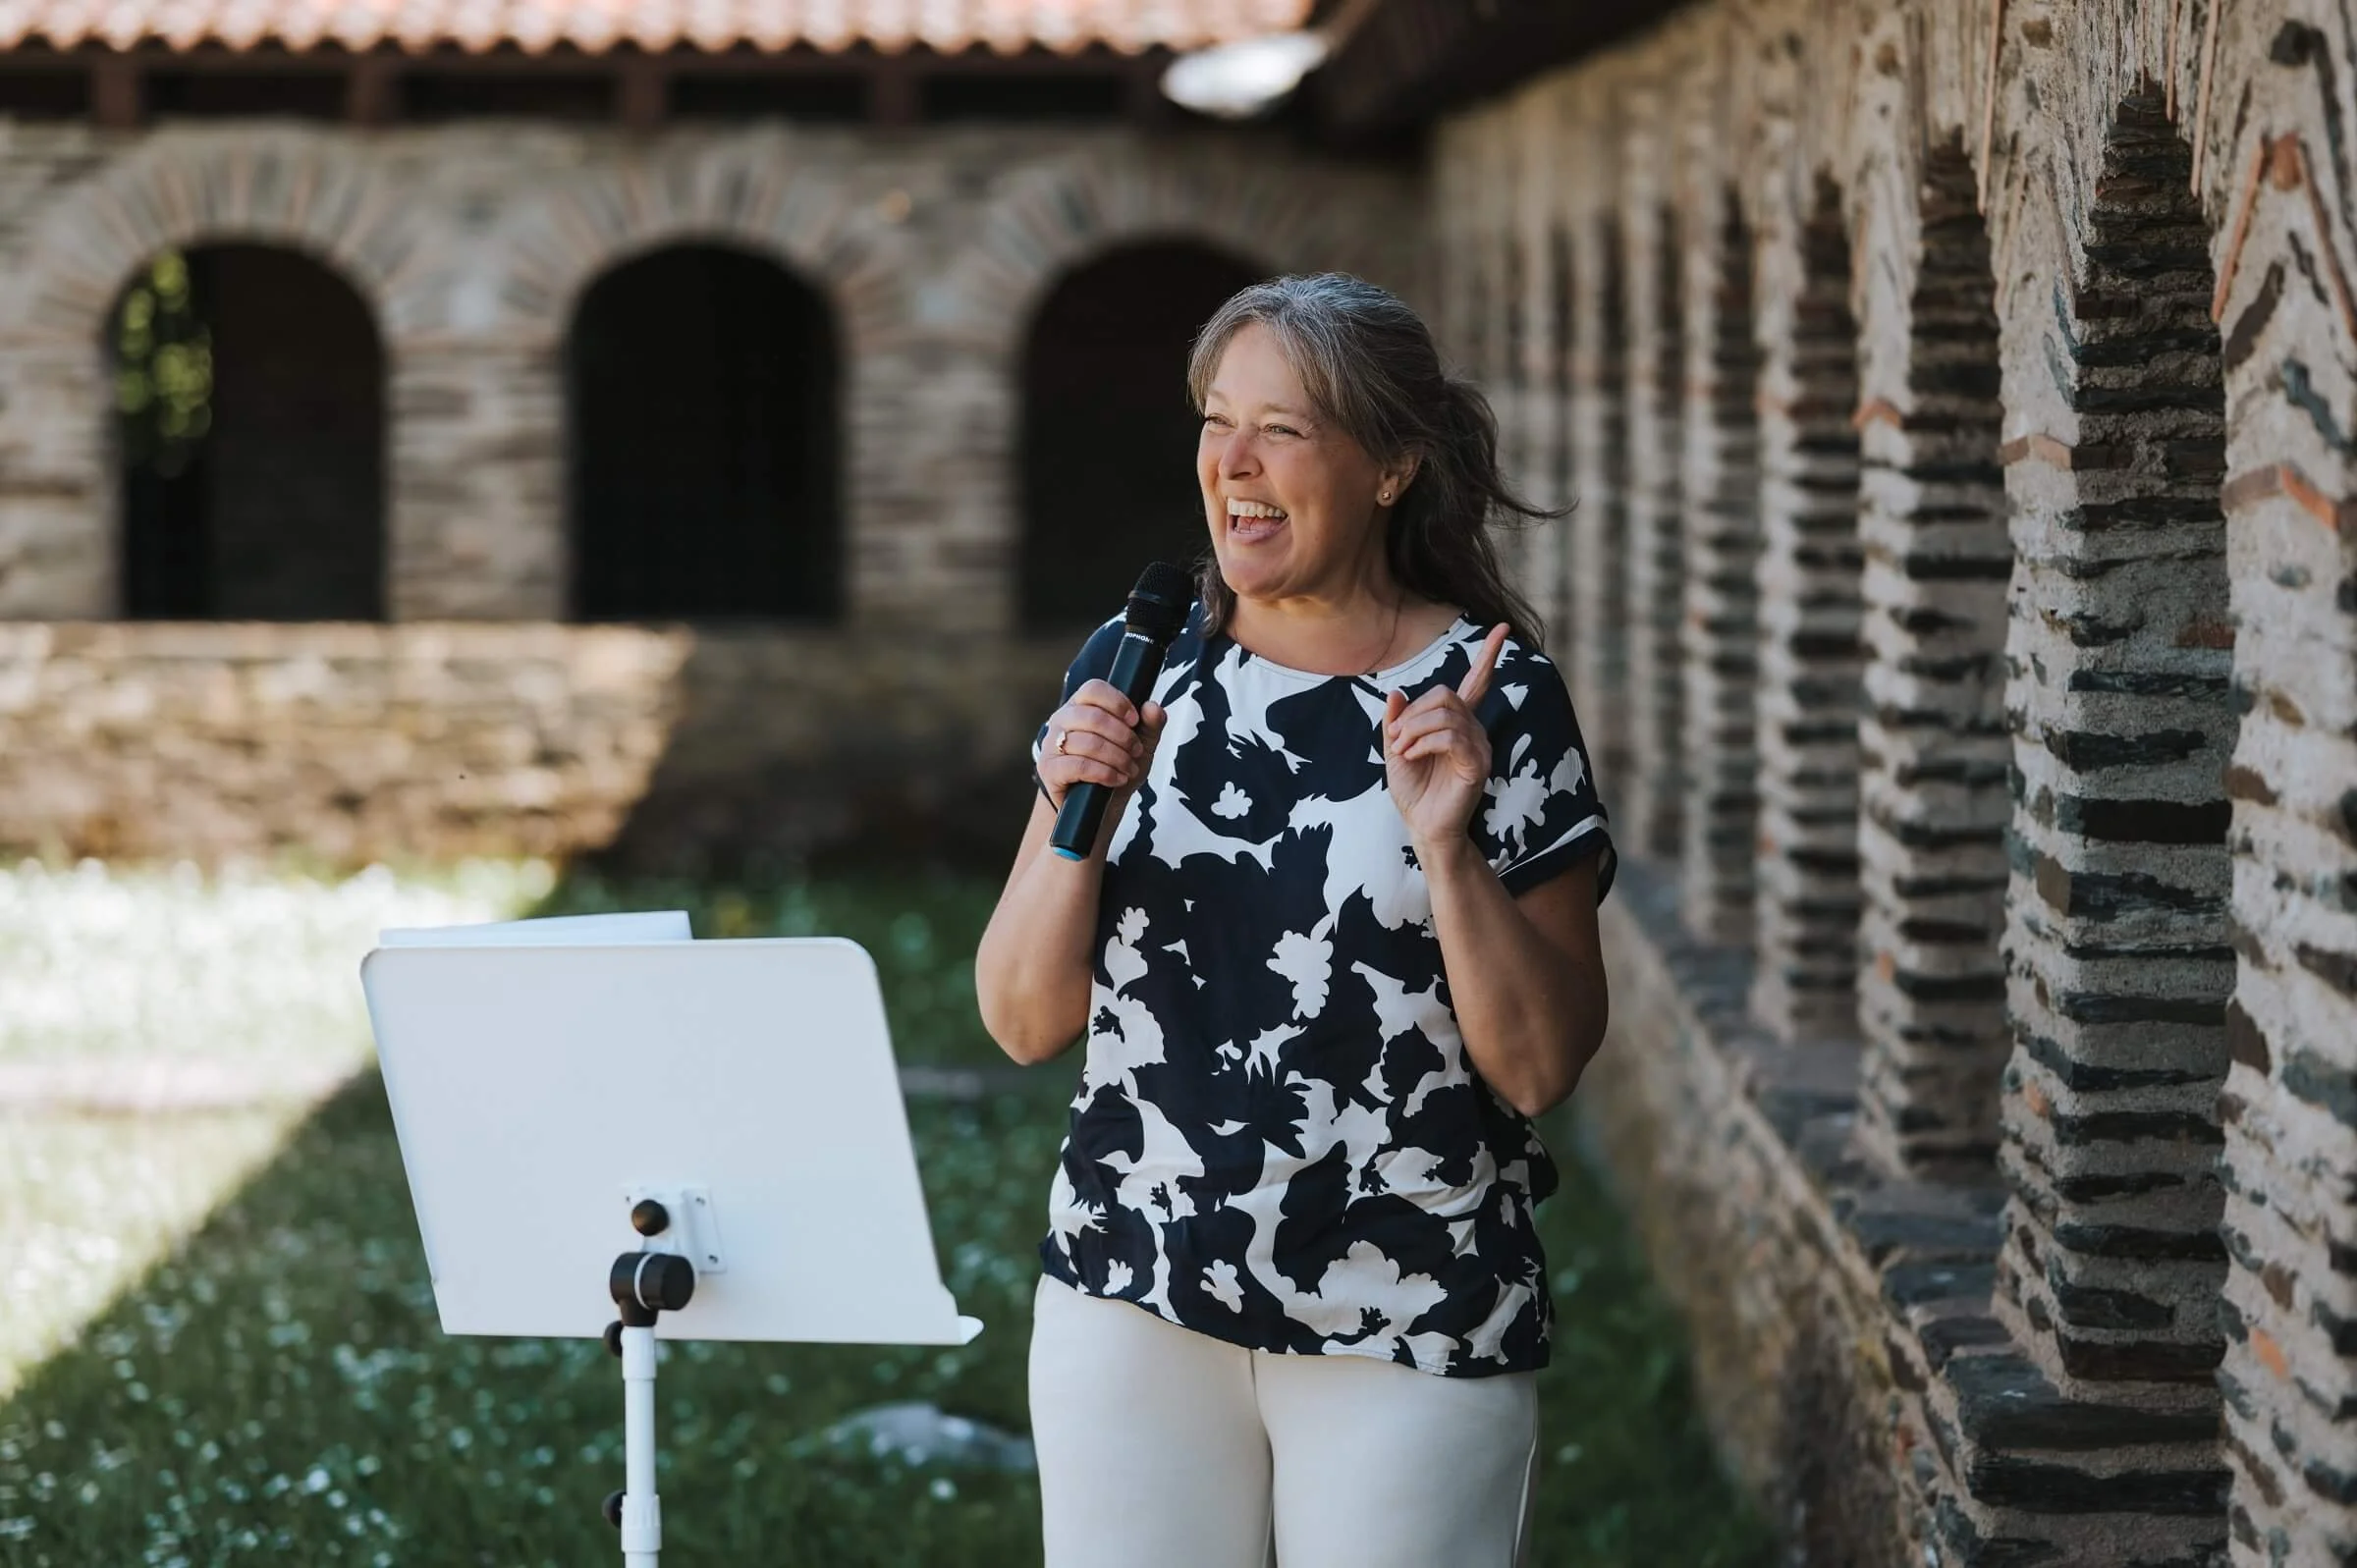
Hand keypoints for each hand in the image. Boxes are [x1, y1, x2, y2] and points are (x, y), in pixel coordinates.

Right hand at [1039, 680, 1166, 811]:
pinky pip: (1079, 765)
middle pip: (1092, 716)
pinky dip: (1105, 772)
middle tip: (1137, 751)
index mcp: (1081, 706)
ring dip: (1117, 757)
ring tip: (1130, 769)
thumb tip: (1152, 707)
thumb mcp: (1140, 747)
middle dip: (1123, 736)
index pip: (1094, 689)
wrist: (1099, 808)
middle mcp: (1062, 720)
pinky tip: (1117, 778)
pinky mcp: (1050, 769)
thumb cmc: (1116, 769)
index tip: (1134, 720)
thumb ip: (1150, 725)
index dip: (1117, 702)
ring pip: (1088, 742)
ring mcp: (1052, 745)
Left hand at [1383, 624, 1506, 854]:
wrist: (1421, 826)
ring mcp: (1479, 746)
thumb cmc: (1414, 791)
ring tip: (1402, 751)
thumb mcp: (1396, 750)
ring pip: (1447, 714)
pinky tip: (1412, 756)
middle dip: (1413, 713)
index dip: (1489, 655)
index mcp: (1457, 723)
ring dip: (1414, 729)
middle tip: (1396, 738)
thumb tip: (1396, 692)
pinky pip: (1451, 736)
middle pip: (1446, 695)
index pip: (1477, 682)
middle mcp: (1474, 730)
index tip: (1503, 628)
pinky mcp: (1477, 764)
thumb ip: (1397, 721)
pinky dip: (1423, 742)